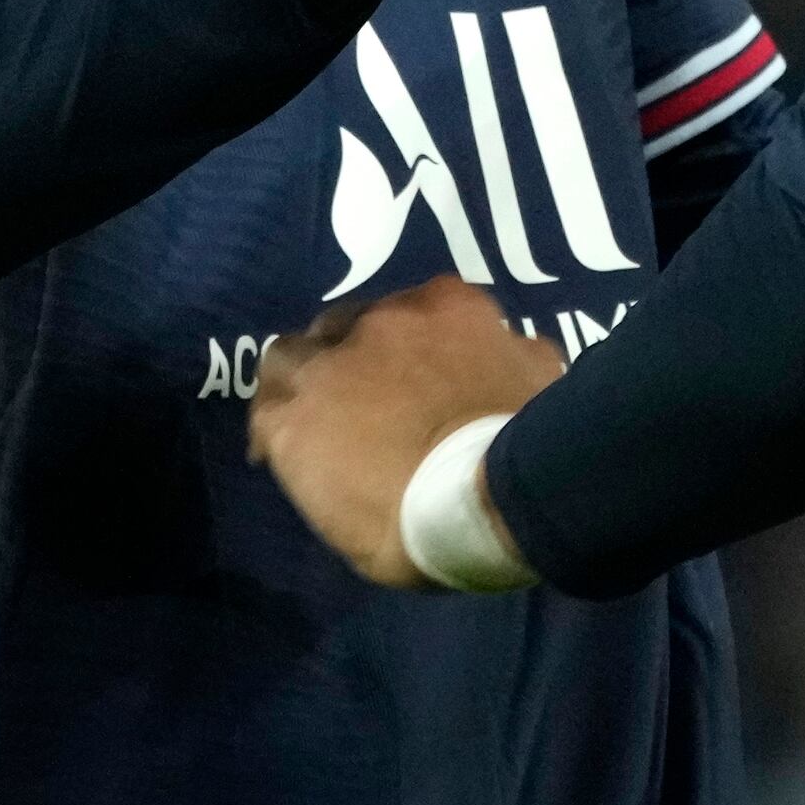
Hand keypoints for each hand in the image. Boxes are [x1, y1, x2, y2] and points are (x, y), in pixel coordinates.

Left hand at [247, 275, 568, 587]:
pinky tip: (270, 456)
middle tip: (348, 403)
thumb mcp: (539, 377)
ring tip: (300, 421)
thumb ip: (515, 354)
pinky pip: (265, 415)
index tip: (397, 378)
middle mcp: (380, 323)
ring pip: (289, 359)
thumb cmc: (517, 440)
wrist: (476, 497)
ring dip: (295, 386)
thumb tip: (513, 349)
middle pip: (339, 328)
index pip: (402, 311)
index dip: (392, 345)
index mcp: (443, 307)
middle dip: (339, 359)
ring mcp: (331, 370)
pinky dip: (269, 431)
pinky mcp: (295, 423)